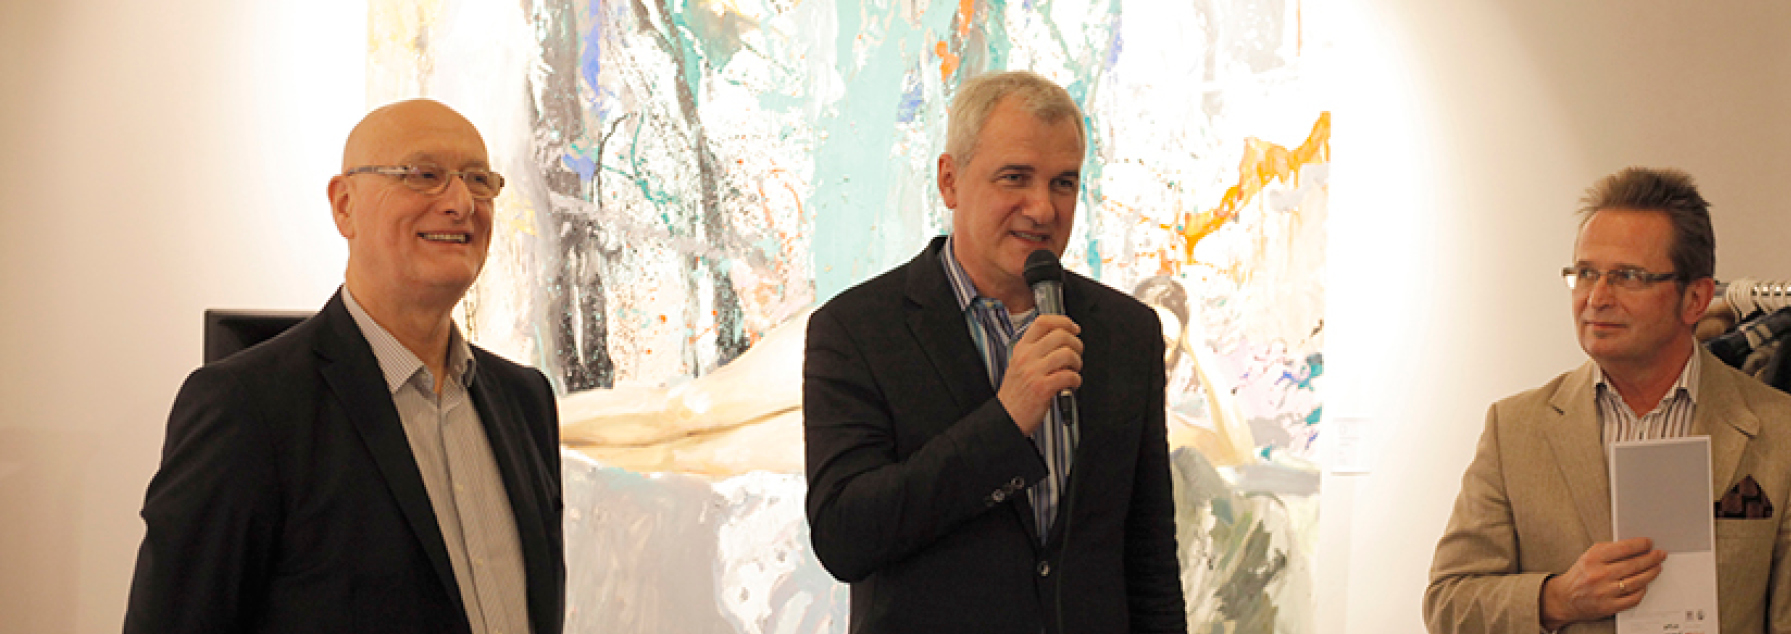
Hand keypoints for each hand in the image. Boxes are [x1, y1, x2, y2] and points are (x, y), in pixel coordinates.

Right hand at [998, 315, 1081, 434]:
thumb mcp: (1019, 364)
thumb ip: (1035, 350)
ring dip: (1077, 362)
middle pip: (1060, 335)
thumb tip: (1061, 340)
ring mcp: (1034, 372)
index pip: (1043, 322)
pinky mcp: (1042, 388)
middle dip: (1076, 344)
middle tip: (1077, 354)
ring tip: (1073, 370)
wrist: (1006, 417)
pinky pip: (1069, 376)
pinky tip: (1071, 384)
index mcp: (1022, 349)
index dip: (1063, 321)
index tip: (1073, 328)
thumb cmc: (1016, 394)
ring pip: (1067, 353)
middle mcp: (1027, 357)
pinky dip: (1076, 380)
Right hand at [1539, 537, 1666, 629]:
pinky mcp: (1609, 606)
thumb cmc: (1580, 575)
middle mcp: (1599, 575)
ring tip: (1658, 567)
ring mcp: (1604, 592)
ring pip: (1637, 581)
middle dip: (1651, 558)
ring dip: (1651, 573)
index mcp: (1593, 559)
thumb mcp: (1588, 556)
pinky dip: (1642, 590)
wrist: (1564, 598)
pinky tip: (1645, 585)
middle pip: (1634, 565)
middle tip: (1660, 555)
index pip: (1623, 548)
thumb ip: (1608, 550)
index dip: (1640, 545)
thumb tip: (1635, 546)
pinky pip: (1633, 598)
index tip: (1649, 543)